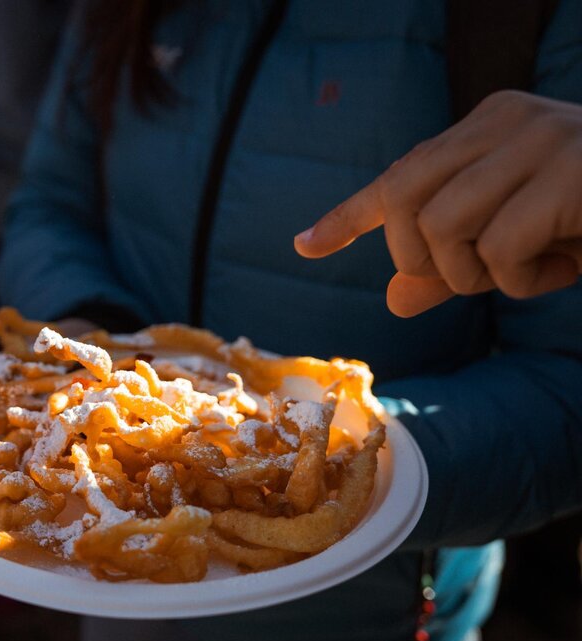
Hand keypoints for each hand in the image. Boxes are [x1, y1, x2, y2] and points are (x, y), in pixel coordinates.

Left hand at [295, 91, 581, 316]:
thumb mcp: (519, 244)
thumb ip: (454, 267)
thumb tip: (394, 301)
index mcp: (486, 128)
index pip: (399, 175)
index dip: (348, 215)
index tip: (305, 245)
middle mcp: (505, 121)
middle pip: (404, 202)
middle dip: (420, 258)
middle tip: (474, 276)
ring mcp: (539, 139)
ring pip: (442, 227)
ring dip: (475, 274)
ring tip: (526, 272)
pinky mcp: (570, 170)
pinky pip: (499, 247)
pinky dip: (519, 280)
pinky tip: (561, 267)